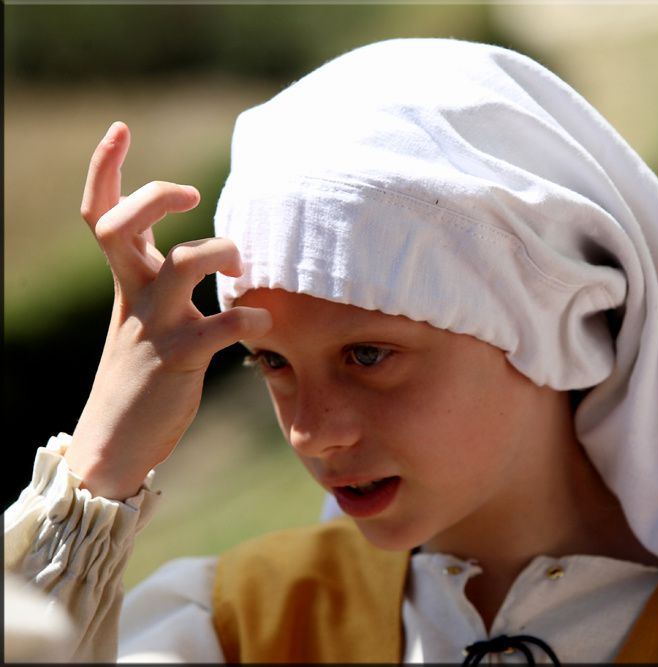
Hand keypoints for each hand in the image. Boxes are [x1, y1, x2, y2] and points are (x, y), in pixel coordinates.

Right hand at [64, 122, 271, 499]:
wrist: (117, 441)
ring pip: (179, 266)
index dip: (104, 168)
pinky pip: (218, 329)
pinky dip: (247, 323)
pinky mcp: (177, 360)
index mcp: (127, 281)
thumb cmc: (144, 374)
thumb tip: (218, 251)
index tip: (119, 128)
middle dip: (154, 196)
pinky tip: (261, 328)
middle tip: (191, 194)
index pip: (101, 214)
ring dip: (218, 251)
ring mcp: (153, 326)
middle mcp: (134, 296)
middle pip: (121, 226)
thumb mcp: (149, 318)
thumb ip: (171, 280)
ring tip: (240, 268)